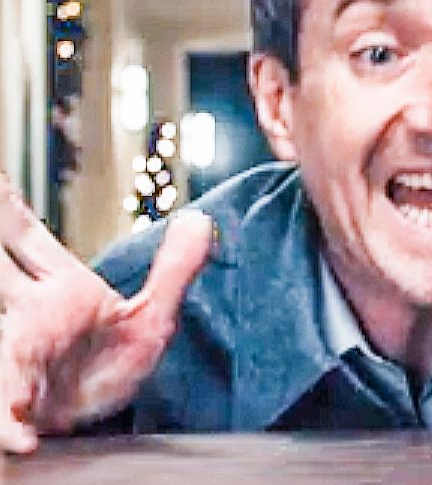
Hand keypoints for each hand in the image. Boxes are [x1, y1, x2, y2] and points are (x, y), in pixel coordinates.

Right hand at [0, 174, 212, 451]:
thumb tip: (201, 219)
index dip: (9, 208)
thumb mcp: (152, 321)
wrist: (101, 425)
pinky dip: (5, 418)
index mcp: (59, 292)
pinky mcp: (13, 396)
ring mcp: (15, 352)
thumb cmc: (110, 373)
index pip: (28, 241)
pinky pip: (2, 404)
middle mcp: (28, 315)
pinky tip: (19, 434)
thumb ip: (175, 270)